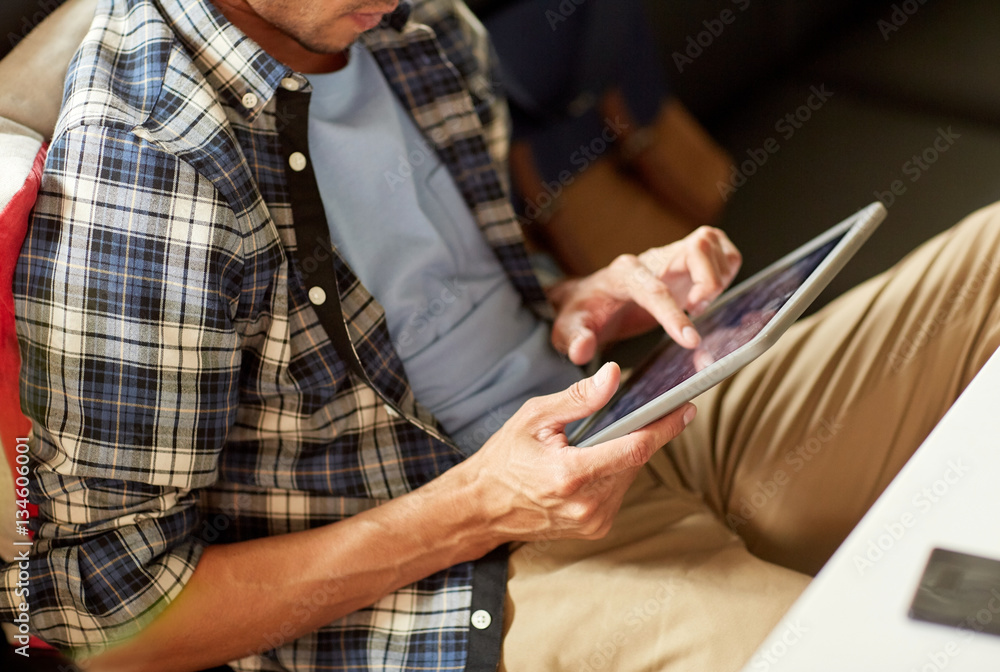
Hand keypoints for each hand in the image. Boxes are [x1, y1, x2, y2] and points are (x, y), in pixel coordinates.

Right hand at [458, 362, 695, 543]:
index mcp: (571, 475)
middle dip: (642, 435)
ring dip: (626, 455)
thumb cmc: (504, 458)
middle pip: (635, 461)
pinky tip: (595, 461)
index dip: (664, 428)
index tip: (686, 408)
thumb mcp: (535, 417)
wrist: (482, 507)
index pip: (634, 448)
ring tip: (605, 437)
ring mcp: (593, 521)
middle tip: (644, 411)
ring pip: (629, 476)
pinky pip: (619, 491)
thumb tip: (612, 376)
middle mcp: (587, 504)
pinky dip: (614, 472)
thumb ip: (578, 399)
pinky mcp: (595, 528)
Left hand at [547, 226, 741, 364]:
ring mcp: (671, 256)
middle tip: (695, 311)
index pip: (654, 288)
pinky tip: (706, 298)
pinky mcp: (687, 261)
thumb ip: (574, 339)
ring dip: (718, 277)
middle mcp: (651, 258)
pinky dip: (726, 273)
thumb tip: (582, 351)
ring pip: (712, 244)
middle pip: (696, 248)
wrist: (589, 299)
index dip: (674, 314)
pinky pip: (721, 252)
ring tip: (697, 305)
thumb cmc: (582, 313)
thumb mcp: (568, 329)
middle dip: (707, 283)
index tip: (690, 340)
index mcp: (623, 273)